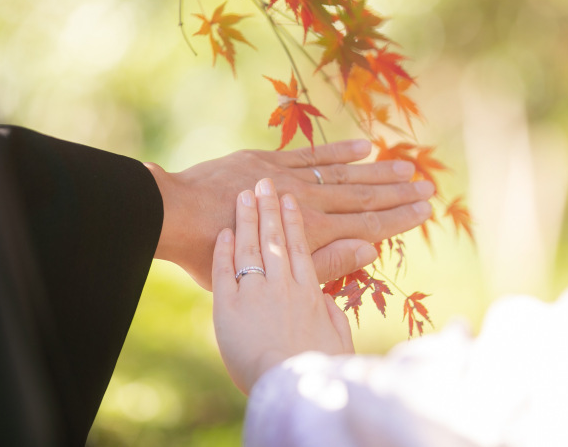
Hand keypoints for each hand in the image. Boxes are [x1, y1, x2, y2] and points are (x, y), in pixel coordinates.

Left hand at [145, 139, 433, 289]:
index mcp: (309, 234)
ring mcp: (289, 180)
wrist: (176, 217)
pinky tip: (364, 145)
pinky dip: (339, 151)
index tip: (425, 211)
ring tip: (407, 168)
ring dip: (378, 172)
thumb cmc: (216, 256)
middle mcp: (306, 203)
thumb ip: (324, 263)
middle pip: (363, 197)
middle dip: (397, 194)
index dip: (398, 218)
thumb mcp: (270, 272)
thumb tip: (371, 248)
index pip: (366, 224)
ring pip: (344, 175)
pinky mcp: (270, 162)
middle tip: (428, 188)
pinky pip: (312, 155)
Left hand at [212, 178, 354, 393]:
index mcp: (309, 292)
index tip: (293, 197)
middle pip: (275, 239)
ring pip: (251, 248)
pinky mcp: (228, 308)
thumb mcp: (338, 336)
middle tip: (266, 183)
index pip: (302, 246)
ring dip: (248, 219)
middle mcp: (283, 286)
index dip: (295, 220)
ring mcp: (255, 293)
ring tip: (245, 194)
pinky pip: (224, 272)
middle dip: (270, 208)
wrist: (290, 385)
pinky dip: (223, 250)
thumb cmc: (320, 369)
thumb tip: (344, 301)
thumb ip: (338, 305)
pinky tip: (223, 232)